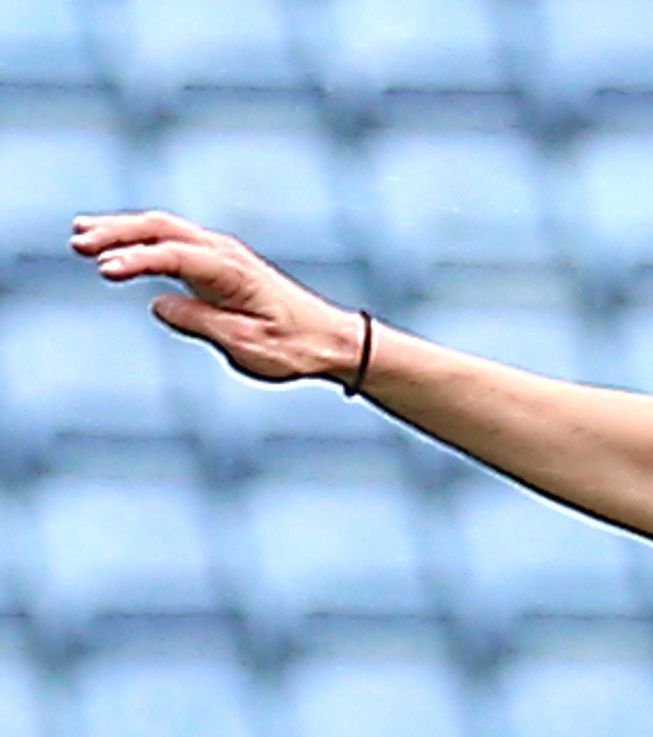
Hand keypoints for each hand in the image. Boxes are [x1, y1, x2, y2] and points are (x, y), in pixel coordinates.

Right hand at [70, 210, 360, 383]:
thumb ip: (201, 322)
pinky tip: (115, 247)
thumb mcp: (247, 345)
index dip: (137, 260)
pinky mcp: (219, 266)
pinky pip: (174, 244)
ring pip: (166, 231)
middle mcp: (226, 255)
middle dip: (119, 232)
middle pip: (164, 229)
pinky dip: (142, 241)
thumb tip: (159, 304)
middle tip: (78, 241)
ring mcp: (222, 256)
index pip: (176, 255)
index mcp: (234, 272)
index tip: (103, 270)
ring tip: (81, 235)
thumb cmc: (295, 347)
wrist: (331, 340)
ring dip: (124, 231)